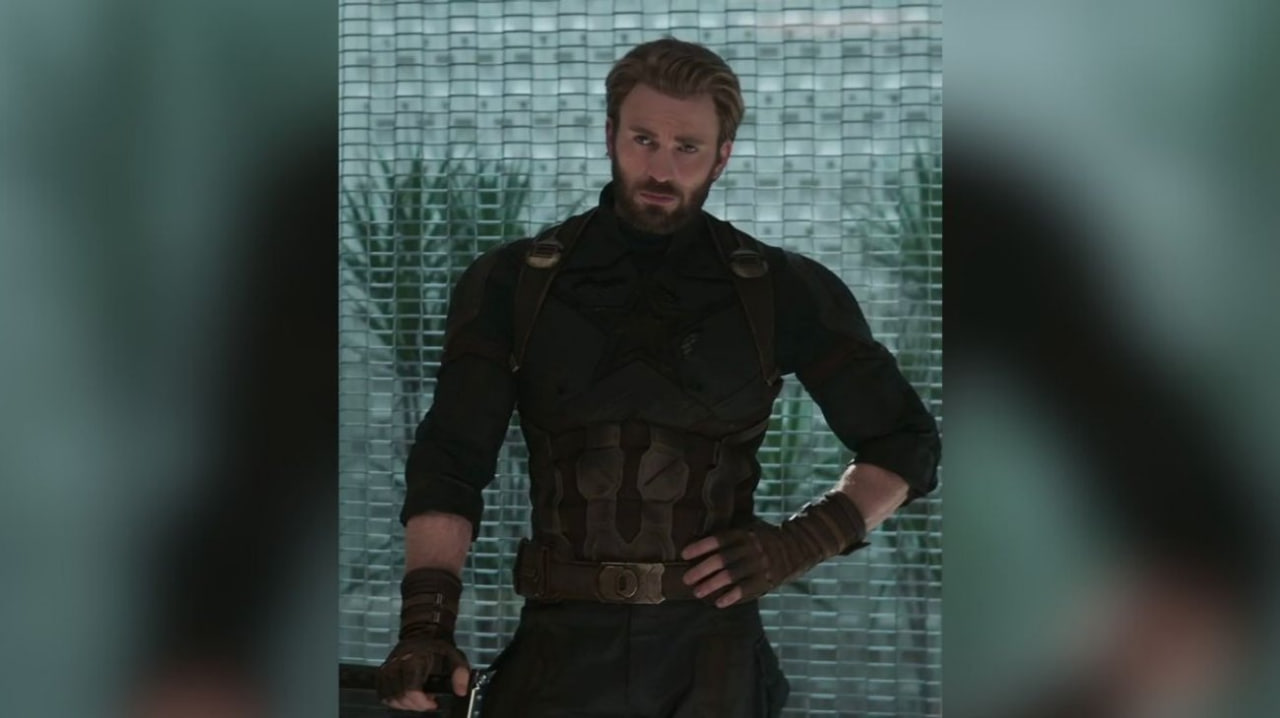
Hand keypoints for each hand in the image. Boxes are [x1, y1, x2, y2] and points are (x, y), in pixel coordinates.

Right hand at [377, 637, 470, 711]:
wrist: (423, 632)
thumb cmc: (437, 647)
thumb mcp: (455, 656)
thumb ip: (460, 674)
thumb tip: (461, 691)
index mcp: (414, 660)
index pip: (411, 690)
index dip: (422, 703)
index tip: (433, 703)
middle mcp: (397, 664)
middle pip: (400, 697)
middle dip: (415, 705)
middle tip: (427, 700)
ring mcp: (387, 668)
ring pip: (389, 698)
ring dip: (404, 704)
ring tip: (418, 698)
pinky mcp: (382, 673)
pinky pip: (382, 694)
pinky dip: (393, 700)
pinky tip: (406, 697)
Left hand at [681, 491, 867, 607]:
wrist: (799, 546)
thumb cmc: (766, 538)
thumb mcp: (750, 529)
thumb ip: (731, 536)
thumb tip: (700, 545)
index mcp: (744, 533)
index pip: (719, 539)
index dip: (700, 546)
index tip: (684, 554)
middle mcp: (751, 548)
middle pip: (721, 560)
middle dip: (701, 570)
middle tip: (686, 579)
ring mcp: (759, 564)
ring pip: (731, 576)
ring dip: (711, 585)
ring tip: (697, 593)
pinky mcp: (767, 580)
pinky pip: (746, 590)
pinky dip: (731, 597)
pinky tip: (719, 603)